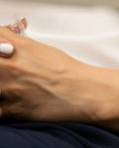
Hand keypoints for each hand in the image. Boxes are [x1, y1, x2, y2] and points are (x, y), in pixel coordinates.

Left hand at [0, 26, 118, 127]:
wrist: (81, 92)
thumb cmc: (65, 71)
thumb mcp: (40, 49)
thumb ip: (18, 43)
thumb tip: (8, 37)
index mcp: (19, 47)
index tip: (2, 47)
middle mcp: (11, 66)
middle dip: (0, 64)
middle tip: (6, 69)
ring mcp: (9, 88)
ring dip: (0, 85)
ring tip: (8, 85)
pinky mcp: (10, 110)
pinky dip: (1, 105)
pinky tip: (8, 101)